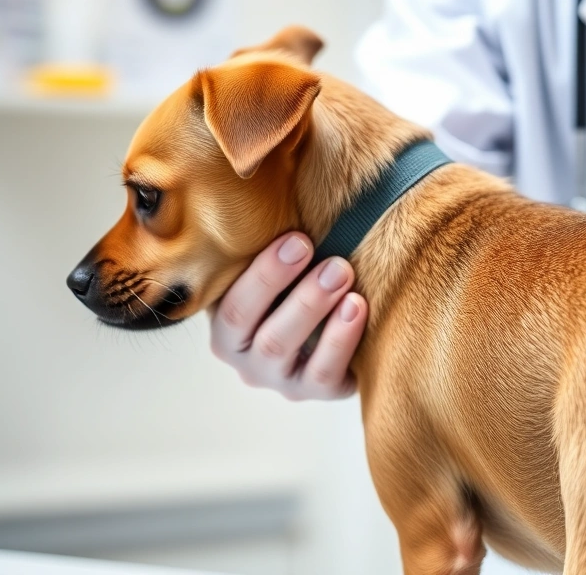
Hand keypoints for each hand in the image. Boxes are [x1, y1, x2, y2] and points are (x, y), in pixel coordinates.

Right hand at [209, 232, 367, 400]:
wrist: (333, 335)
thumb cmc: (298, 290)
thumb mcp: (279, 276)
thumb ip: (275, 251)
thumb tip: (280, 193)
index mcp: (226, 328)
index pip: (231, 305)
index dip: (263, 272)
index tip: (297, 239)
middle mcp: (245, 360)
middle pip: (256, 328)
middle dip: (288, 288)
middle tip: (323, 254)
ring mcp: (280, 380)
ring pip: (283, 348)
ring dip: (313, 306)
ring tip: (343, 273)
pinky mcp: (316, 392)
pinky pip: (323, 373)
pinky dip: (341, 338)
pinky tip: (358, 306)